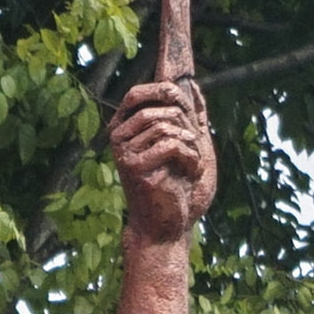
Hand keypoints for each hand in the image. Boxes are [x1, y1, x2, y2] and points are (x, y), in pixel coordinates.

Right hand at [110, 79, 217, 241]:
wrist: (165, 225)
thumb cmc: (174, 187)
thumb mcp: (185, 145)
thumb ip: (188, 117)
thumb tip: (196, 87)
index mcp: (124, 129)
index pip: (136, 94)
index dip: (162, 90)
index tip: (183, 104)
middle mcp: (118, 138)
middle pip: (158, 108)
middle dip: (185, 123)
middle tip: (193, 144)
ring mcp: (124, 152)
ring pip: (166, 126)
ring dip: (190, 144)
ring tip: (190, 164)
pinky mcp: (135, 167)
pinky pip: (171, 144)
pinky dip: (190, 158)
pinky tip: (188, 174)